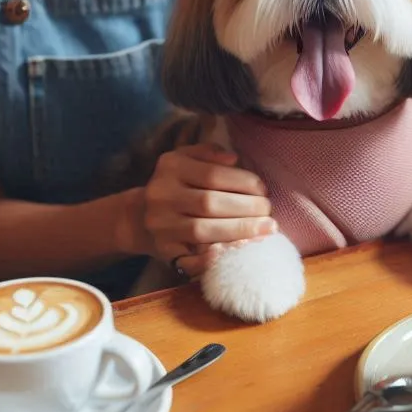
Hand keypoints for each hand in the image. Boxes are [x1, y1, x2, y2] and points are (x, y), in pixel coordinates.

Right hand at [138, 144, 275, 277]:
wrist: (142, 216)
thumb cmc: (179, 184)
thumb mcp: (189, 158)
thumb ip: (211, 153)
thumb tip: (233, 159)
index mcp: (170, 167)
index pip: (212, 174)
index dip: (243, 182)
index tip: (263, 190)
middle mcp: (160, 195)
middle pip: (209, 203)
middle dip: (246, 209)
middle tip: (269, 212)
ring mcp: (160, 225)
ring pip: (202, 231)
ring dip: (239, 231)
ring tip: (265, 230)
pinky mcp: (163, 251)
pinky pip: (191, 258)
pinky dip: (216, 257)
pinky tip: (238, 252)